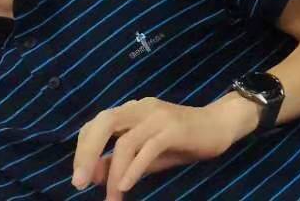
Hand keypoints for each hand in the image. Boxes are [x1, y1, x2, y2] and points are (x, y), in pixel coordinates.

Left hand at [72, 95, 256, 199]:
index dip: (83, 150)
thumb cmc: (182, 141)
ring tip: (112, 198)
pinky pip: (147, 148)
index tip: (80, 179)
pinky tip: (126, 186)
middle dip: (86, 154)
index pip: (96, 124)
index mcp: (132, 111)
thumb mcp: (145, 154)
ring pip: (125, 142)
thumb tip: (92, 175)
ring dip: (113, 174)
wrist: (220, 126)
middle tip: (79, 184)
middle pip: (104, 123)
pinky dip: (133, 169)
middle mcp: (141, 108)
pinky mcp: (174, 128)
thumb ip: (119, 162)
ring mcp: (159, 116)